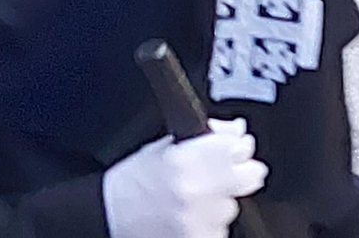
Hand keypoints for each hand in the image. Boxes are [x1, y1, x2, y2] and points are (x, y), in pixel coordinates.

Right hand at [102, 118, 267, 237]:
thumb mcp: (163, 147)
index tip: (236, 146)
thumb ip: (203, 136)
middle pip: (249, 177)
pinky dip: (210, 223)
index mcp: (185, 160)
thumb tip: (235, 130)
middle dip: (240, 171)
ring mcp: (200, 222)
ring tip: (192, 198)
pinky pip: (221, 229)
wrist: (110, 216)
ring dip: (220, 200)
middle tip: (222, 172)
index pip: (237, 146)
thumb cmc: (132, 181)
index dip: (238, 144)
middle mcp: (196, 192)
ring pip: (233, 205)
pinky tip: (189, 216)